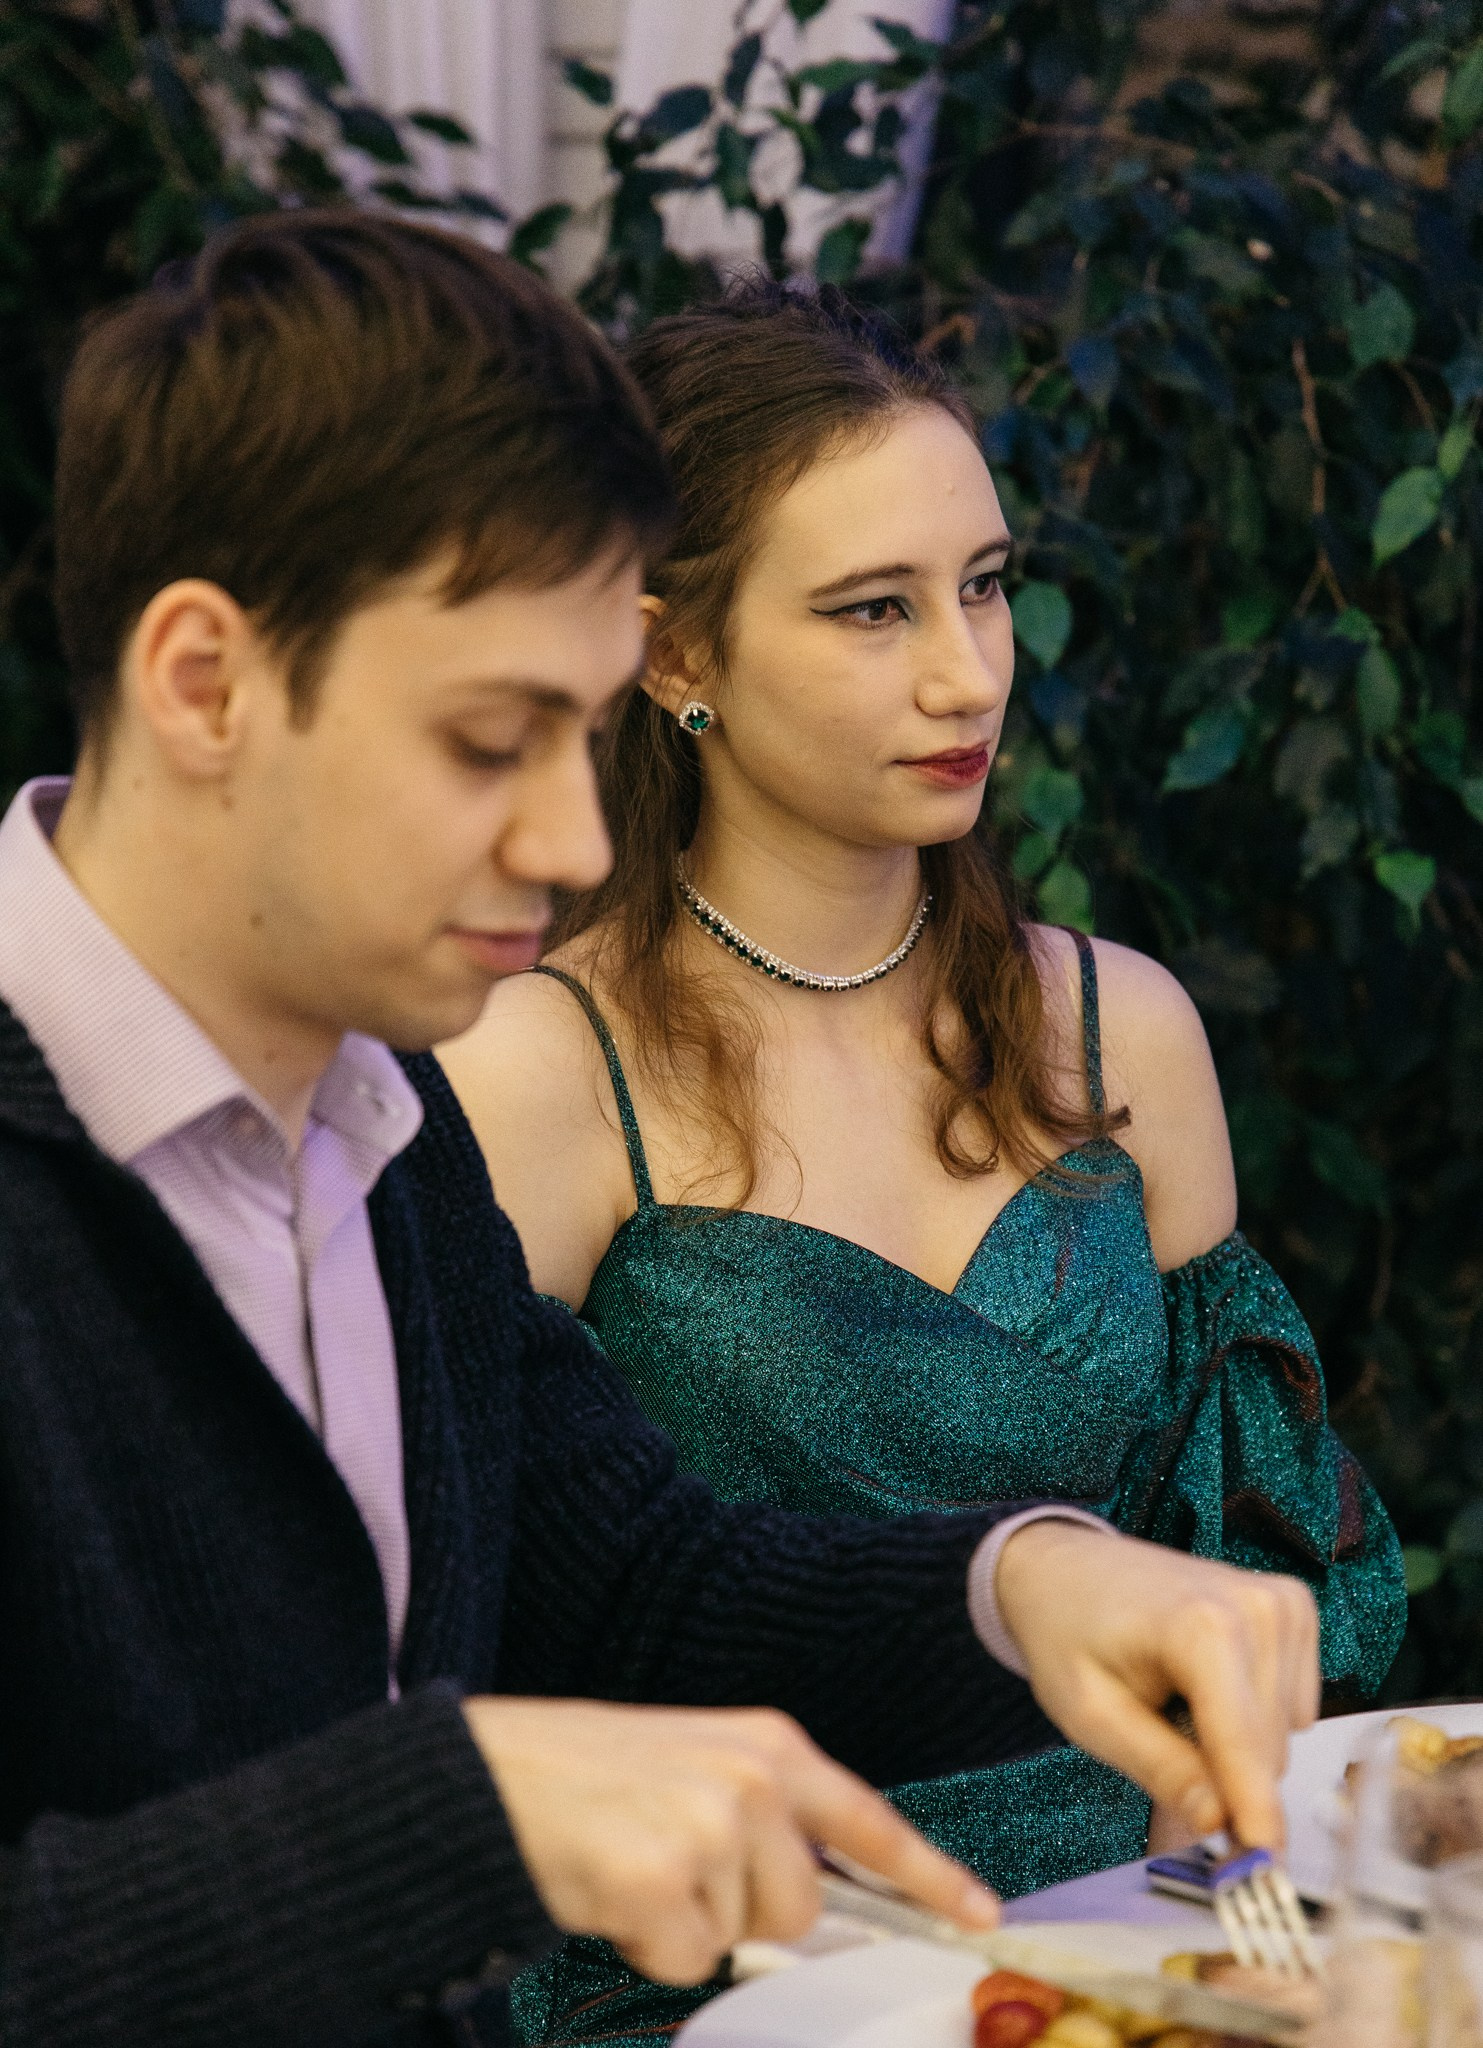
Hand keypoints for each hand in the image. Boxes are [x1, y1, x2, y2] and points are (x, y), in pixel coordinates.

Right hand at [463, 1697, 998, 1983]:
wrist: (485, 1774)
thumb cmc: (585, 1775)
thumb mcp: (692, 1768)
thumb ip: (759, 1818)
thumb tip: (808, 1903)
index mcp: (767, 1745)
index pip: (868, 1820)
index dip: (929, 1876)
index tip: (982, 1917)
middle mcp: (753, 1778)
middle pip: (799, 1907)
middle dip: (741, 1910)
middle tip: (669, 1865)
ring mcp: (712, 1826)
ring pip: (739, 1937)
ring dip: (686, 1923)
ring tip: (630, 1863)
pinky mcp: (663, 1878)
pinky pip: (683, 1958)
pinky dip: (642, 1942)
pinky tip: (606, 1886)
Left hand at [994, 1521, 1318, 1850]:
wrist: (1064, 1567)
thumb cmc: (1068, 1632)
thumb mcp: (1090, 1714)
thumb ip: (1160, 1769)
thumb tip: (1219, 1823)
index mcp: (1204, 1626)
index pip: (1245, 1746)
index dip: (1254, 1815)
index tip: (1266, 1868)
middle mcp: (1257, 1607)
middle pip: (1266, 1749)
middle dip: (1225, 1778)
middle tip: (1163, 1759)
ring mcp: (1282, 1604)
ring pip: (1283, 1735)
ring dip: (1234, 1746)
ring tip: (1173, 1705)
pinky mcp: (1293, 1610)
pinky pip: (1292, 1707)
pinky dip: (1250, 1717)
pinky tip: (1203, 1688)